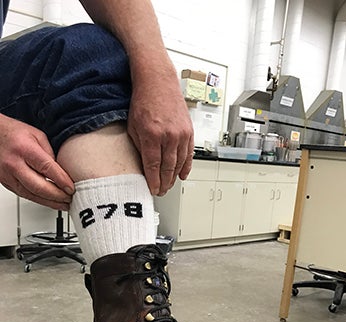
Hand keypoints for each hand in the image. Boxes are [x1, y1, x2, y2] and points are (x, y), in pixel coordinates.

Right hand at [0, 115, 74, 209]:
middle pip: (39, 187)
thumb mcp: (38, 136)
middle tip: (70, 198)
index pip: (47, 168)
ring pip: (32, 195)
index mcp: (24, 149)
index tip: (72, 188)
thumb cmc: (15, 133)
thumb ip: (50, 154)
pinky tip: (50, 202)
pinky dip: (40, 200)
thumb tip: (62, 172)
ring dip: (50, 202)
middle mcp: (14, 164)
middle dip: (58, 196)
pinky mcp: (6, 183)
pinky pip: (25, 195)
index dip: (61, 181)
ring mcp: (8, 176)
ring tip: (64, 204)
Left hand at [128, 75, 193, 195]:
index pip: (153, 166)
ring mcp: (181, 134)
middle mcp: (168, 135)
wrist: (158, 82)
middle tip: (161, 191)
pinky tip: (182, 175)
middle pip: (168, 168)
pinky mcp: (188, 131)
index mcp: (152, 135)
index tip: (152, 190)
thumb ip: (139, 147)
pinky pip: (189, 154)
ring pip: (179, 163)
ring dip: (174, 177)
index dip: (153, 181)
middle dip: (164, 183)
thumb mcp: (133, 126)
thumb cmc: (144, 101)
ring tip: (169, 185)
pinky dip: (186, 167)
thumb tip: (144, 165)